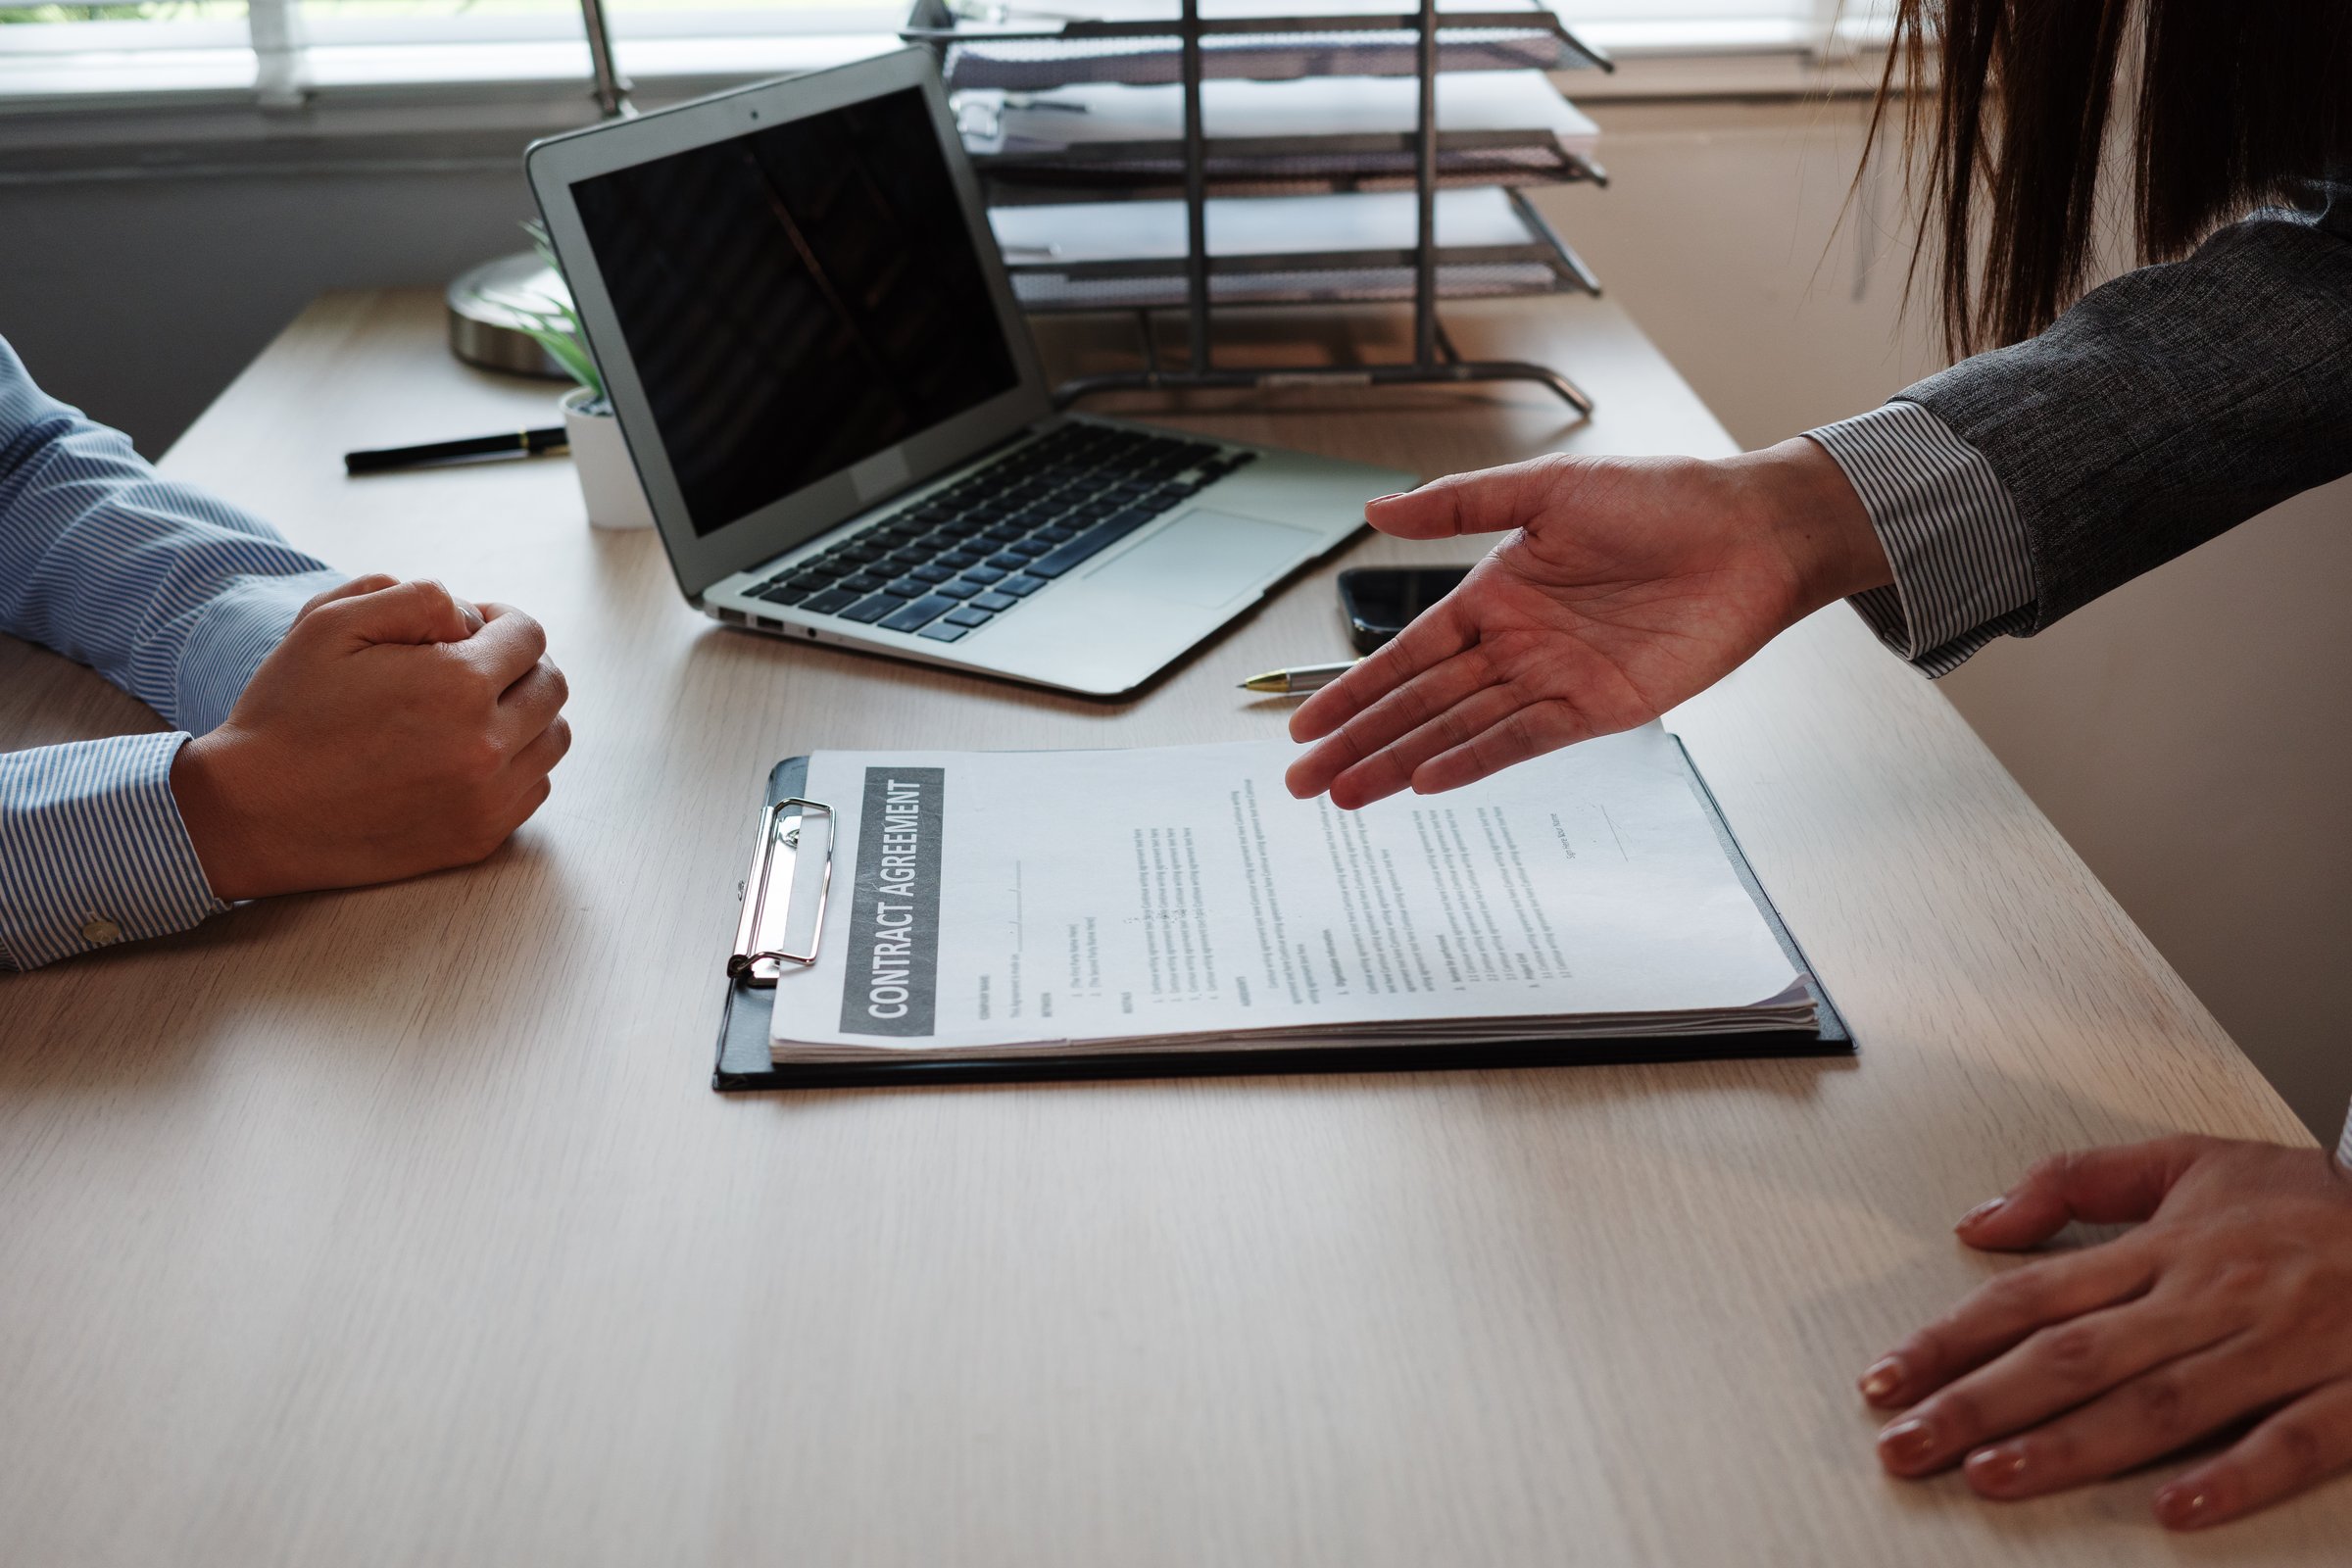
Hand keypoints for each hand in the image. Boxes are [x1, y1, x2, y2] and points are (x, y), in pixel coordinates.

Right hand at [171, 574, 572, 899]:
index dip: (501, 621)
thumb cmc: (288, 712)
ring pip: (552, 739)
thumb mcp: (332, 622)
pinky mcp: (479, 837)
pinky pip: (534, 787)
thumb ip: (416, 597)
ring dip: (527, 714)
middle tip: (476, 665)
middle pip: (551, 686)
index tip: (471, 629)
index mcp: (459, 685)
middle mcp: (487, 745)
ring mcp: (488, 798)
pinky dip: (517, 764)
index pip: (529, 636)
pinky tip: (470, 753)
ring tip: (477, 709)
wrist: (253, 813)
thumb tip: (472, 619)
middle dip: (520, 665)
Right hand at [1284, 439, 1887, 807]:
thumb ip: (1458, 504)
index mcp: (1496, 594)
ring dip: (1400, 763)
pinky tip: (1426, 781)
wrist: (1751, 533)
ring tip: (1346, 795)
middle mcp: (1516, 645)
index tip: (1305, 724)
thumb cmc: (1662, 499)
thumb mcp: (1546, 489)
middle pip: (1420, 705)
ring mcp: (1553, 681)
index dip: (1354, 690)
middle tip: (1303, 782)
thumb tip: (1376, 508)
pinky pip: (1521, 740)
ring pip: (1458, 731)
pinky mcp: (1597, 709)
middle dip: (1358, 742)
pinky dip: (1472, 761)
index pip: (1406, 654)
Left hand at [1863, 1136, 2351, 1528]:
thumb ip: (2077, 1181)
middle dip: (1978, 1404)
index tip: (1884, 1380)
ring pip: (2160, 1403)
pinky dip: (2233, 1477)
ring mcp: (2280, 1347)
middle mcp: (2209, 1297)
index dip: (1950, 1341)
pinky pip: (2292, 1442)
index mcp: (2165, 1248)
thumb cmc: (2313, 1202)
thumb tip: (1979, 1221)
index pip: (2031, 1298)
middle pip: (2073, 1356)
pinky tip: (2174, 1511)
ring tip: (1991, 1476)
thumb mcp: (2191, 1161)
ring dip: (2071, 1446)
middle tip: (1904, 1445)